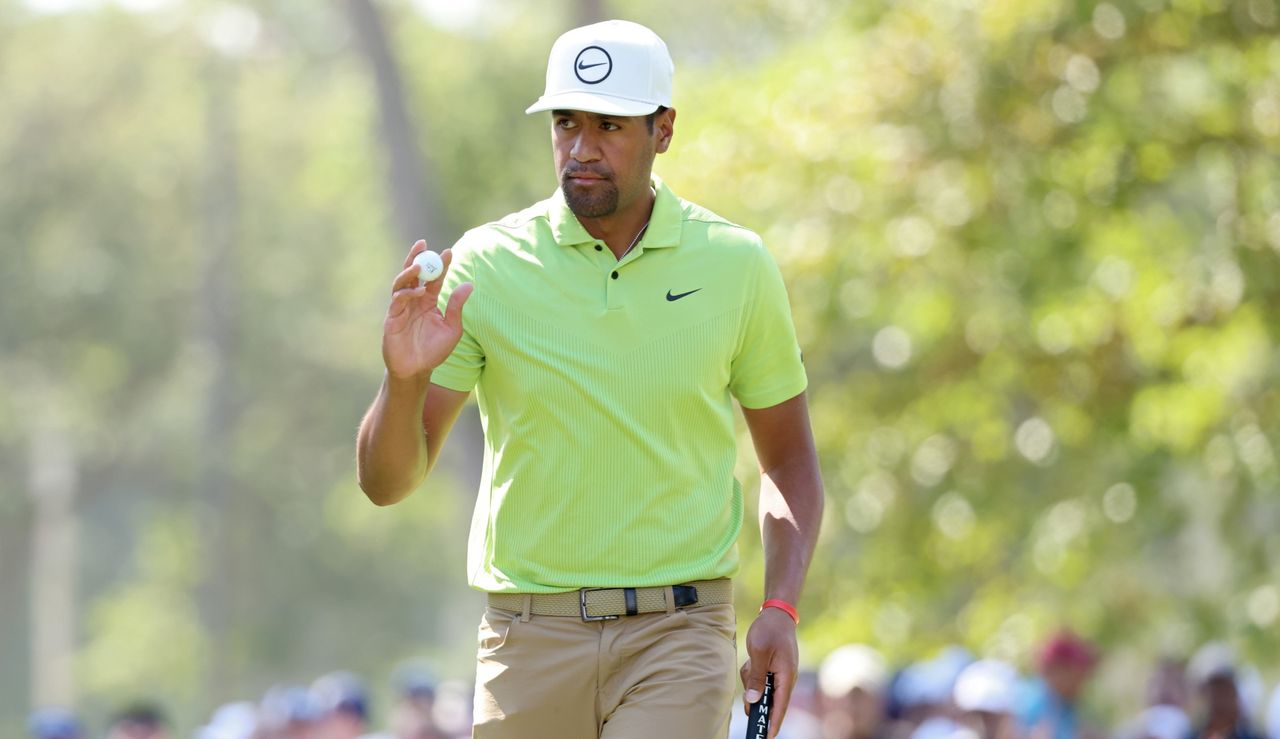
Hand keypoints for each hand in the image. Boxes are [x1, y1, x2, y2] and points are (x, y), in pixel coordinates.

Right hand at [382, 240, 473, 380]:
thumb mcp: (452, 329)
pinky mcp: (392, 318)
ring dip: (409, 272)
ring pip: (401, 283)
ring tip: (419, 265)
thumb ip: (457, 307)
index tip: (448, 252)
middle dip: (416, 257)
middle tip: (423, 244)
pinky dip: (408, 293)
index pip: (434, 279)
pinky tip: (419, 291)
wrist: (417, 370)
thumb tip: (469, 285)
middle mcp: (414, 301)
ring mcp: (401, 308)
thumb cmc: (435, 351)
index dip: (440, 265)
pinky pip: (398, 300)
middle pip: (413, 274)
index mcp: (429, 302)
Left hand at [739, 606, 797, 738]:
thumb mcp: (760, 652)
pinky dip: (752, 673)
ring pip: (762, 689)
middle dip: (757, 702)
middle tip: (747, 711)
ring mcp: (779, 673)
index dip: (773, 723)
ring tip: (749, 664)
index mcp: (786, 676)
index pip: (780, 706)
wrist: (776, 613)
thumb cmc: (769, 630)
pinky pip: (759, 679)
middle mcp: (785, 678)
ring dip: (752, 681)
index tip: (766, 737)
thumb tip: (753, 699)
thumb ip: (756, 677)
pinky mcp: (773, 669)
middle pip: (770, 701)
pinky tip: (750, 660)